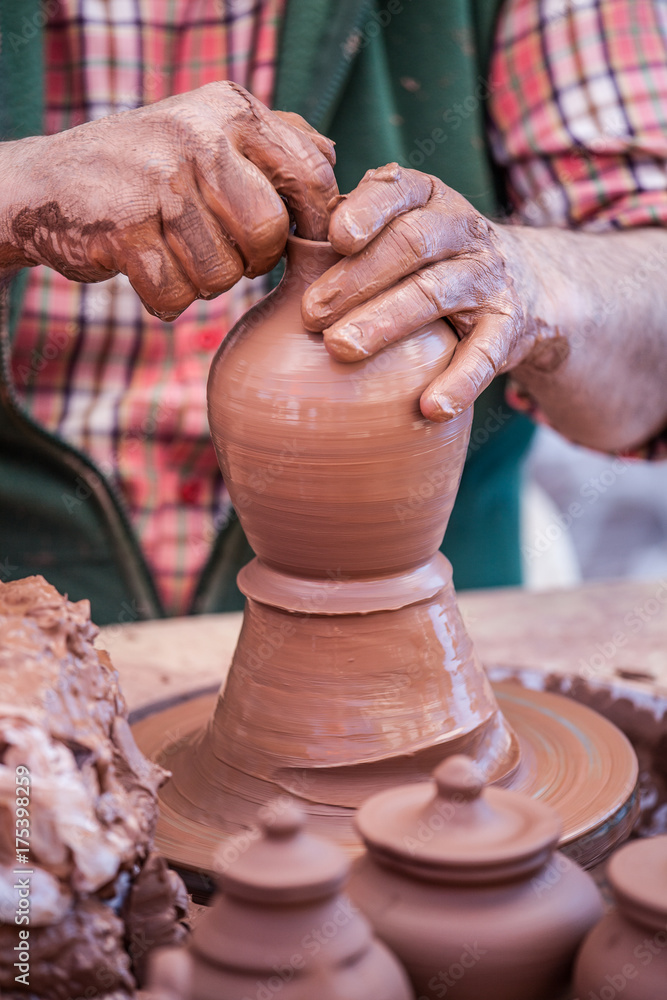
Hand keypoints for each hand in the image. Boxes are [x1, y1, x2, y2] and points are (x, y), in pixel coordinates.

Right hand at [0, 82, 337, 319]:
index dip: (316, 225)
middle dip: (253, 260)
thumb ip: (274, 140)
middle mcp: (197, 137)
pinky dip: (166, 299)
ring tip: (177, 254)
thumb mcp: (209, 131)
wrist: (48, 185)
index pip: (310, 176)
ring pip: (222, 275)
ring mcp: (157, 182)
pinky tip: (148, 271)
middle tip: (227, 253)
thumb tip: (333, 158)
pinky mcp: (124, 230)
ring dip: (203, 282)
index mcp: (231, 110)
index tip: (300, 246)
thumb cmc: (147, 167)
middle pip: (267, 233)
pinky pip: (175, 295)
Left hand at [302, 163, 555, 421]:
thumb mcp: (398, 230)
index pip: (398, 191)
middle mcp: (463, 229)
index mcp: (429, 197)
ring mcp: (488, 277)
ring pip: (437, 293)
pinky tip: (431, 407)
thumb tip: (282, 250)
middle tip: (310, 314)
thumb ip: (349, 232)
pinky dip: (460, 382)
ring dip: (387, 321)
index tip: (335, 236)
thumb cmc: (430, 260)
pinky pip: (485, 354)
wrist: (525, 285)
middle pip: (410, 244)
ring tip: (341, 349)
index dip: (367, 210)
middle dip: (358, 278)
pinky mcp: (509, 326)